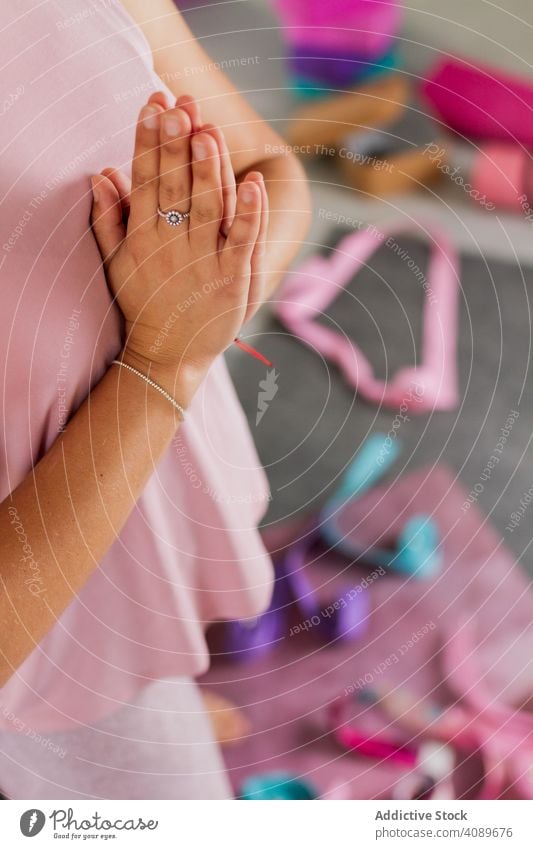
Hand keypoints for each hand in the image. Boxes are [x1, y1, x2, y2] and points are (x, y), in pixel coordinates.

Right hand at [90, 94, 268, 407]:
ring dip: (210, 168)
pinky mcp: (234, 279)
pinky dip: (250, 212)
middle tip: (177, 105)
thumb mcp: (118, 262)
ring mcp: (206, 262)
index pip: (144, 180)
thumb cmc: (145, 303)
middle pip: (175, 187)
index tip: (151, 104)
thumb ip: (109, 218)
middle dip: (175, 145)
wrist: (169, 356)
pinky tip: (253, 182)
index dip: (147, 141)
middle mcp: (173, 246)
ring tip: (207, 130)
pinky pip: (243, 240)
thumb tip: (100, 173)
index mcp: (143, 237)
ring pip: (210, 207)